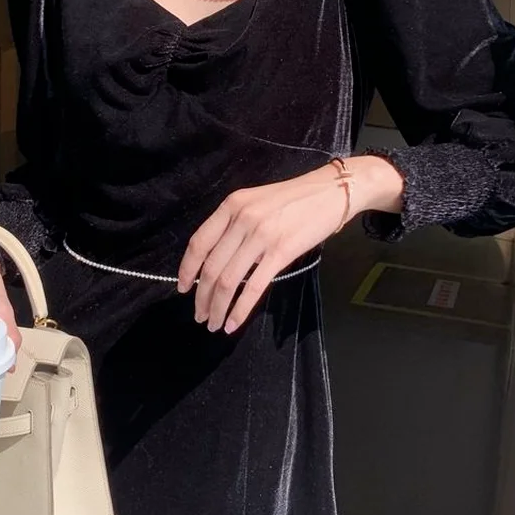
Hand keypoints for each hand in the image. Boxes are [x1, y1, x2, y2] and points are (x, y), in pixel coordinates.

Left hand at [177, 155, 403, 333]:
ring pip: (228, 280)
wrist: (331, 192)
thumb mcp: (256, 202)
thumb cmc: (294, 199)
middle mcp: (241, 219)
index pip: (199, 242)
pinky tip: (233, 323)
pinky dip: (240, 309)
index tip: (183, 289)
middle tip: (200, 316)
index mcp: (231, 206)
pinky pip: (253, 286)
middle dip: (201, 297)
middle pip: (211, 267)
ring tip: (213, 323)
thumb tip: (216, 260)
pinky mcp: (281, 251)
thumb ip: (235, 225)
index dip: (186, 269)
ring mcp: (261, 235)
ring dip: (217, 307)